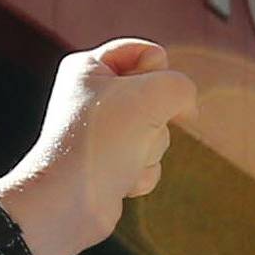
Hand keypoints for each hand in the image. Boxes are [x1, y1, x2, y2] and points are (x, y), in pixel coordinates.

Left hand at [3, 38, 197, 254]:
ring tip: (122, 157)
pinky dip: (141, 172)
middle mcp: (92, 99)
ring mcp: (102, 134)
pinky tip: (120, 179)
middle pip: (156, 97)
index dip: (158, 71)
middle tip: (129, 128)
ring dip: (150, 148)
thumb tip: (185, 109)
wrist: (69, 201)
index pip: (146, 53)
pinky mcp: (110, 165)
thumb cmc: (101, 140)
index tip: (146, 91)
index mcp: (88, 69)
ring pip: (157, 131)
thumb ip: (181, 86)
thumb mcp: (155, 92)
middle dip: (155, 117)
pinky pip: (148, 161)